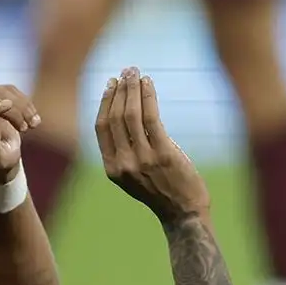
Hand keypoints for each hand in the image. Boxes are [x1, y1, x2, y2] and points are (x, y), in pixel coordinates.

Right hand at [96, 67, 209, 221]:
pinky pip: (152, 118)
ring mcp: (142, 159)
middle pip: (115, 117)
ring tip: (136, 73)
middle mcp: (123, 164)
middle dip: (119, 90)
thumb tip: (123, 115)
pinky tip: (149, 84)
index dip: (104, 102)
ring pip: (131, 115)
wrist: (184, 213)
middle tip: (126, 71)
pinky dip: (149, 97)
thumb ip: (124, 153)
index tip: (111, 84)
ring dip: (133, 89)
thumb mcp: (134, 176)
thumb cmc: (162, 191)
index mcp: (112, 168)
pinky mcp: (163, 154)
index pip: (101, 128)